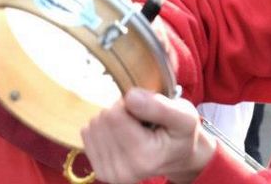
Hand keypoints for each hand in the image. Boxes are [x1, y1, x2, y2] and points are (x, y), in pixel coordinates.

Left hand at [81, 89, 215, 183]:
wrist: (177, 156)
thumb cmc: (180, 133)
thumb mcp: (184, 116)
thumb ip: (160, 107)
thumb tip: (130, 97)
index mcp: (145, 158)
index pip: (114, 115)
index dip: (129, 103)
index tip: (146, 111)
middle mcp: (124, 172)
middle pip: (103, 119)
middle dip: (120, 111)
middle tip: (140, 121)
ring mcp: (110, 174)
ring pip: (93, 125)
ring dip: (111, 120)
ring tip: (133, 128)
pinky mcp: (100, 170)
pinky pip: (86, 134)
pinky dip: (103, 129)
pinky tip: (121, 135)